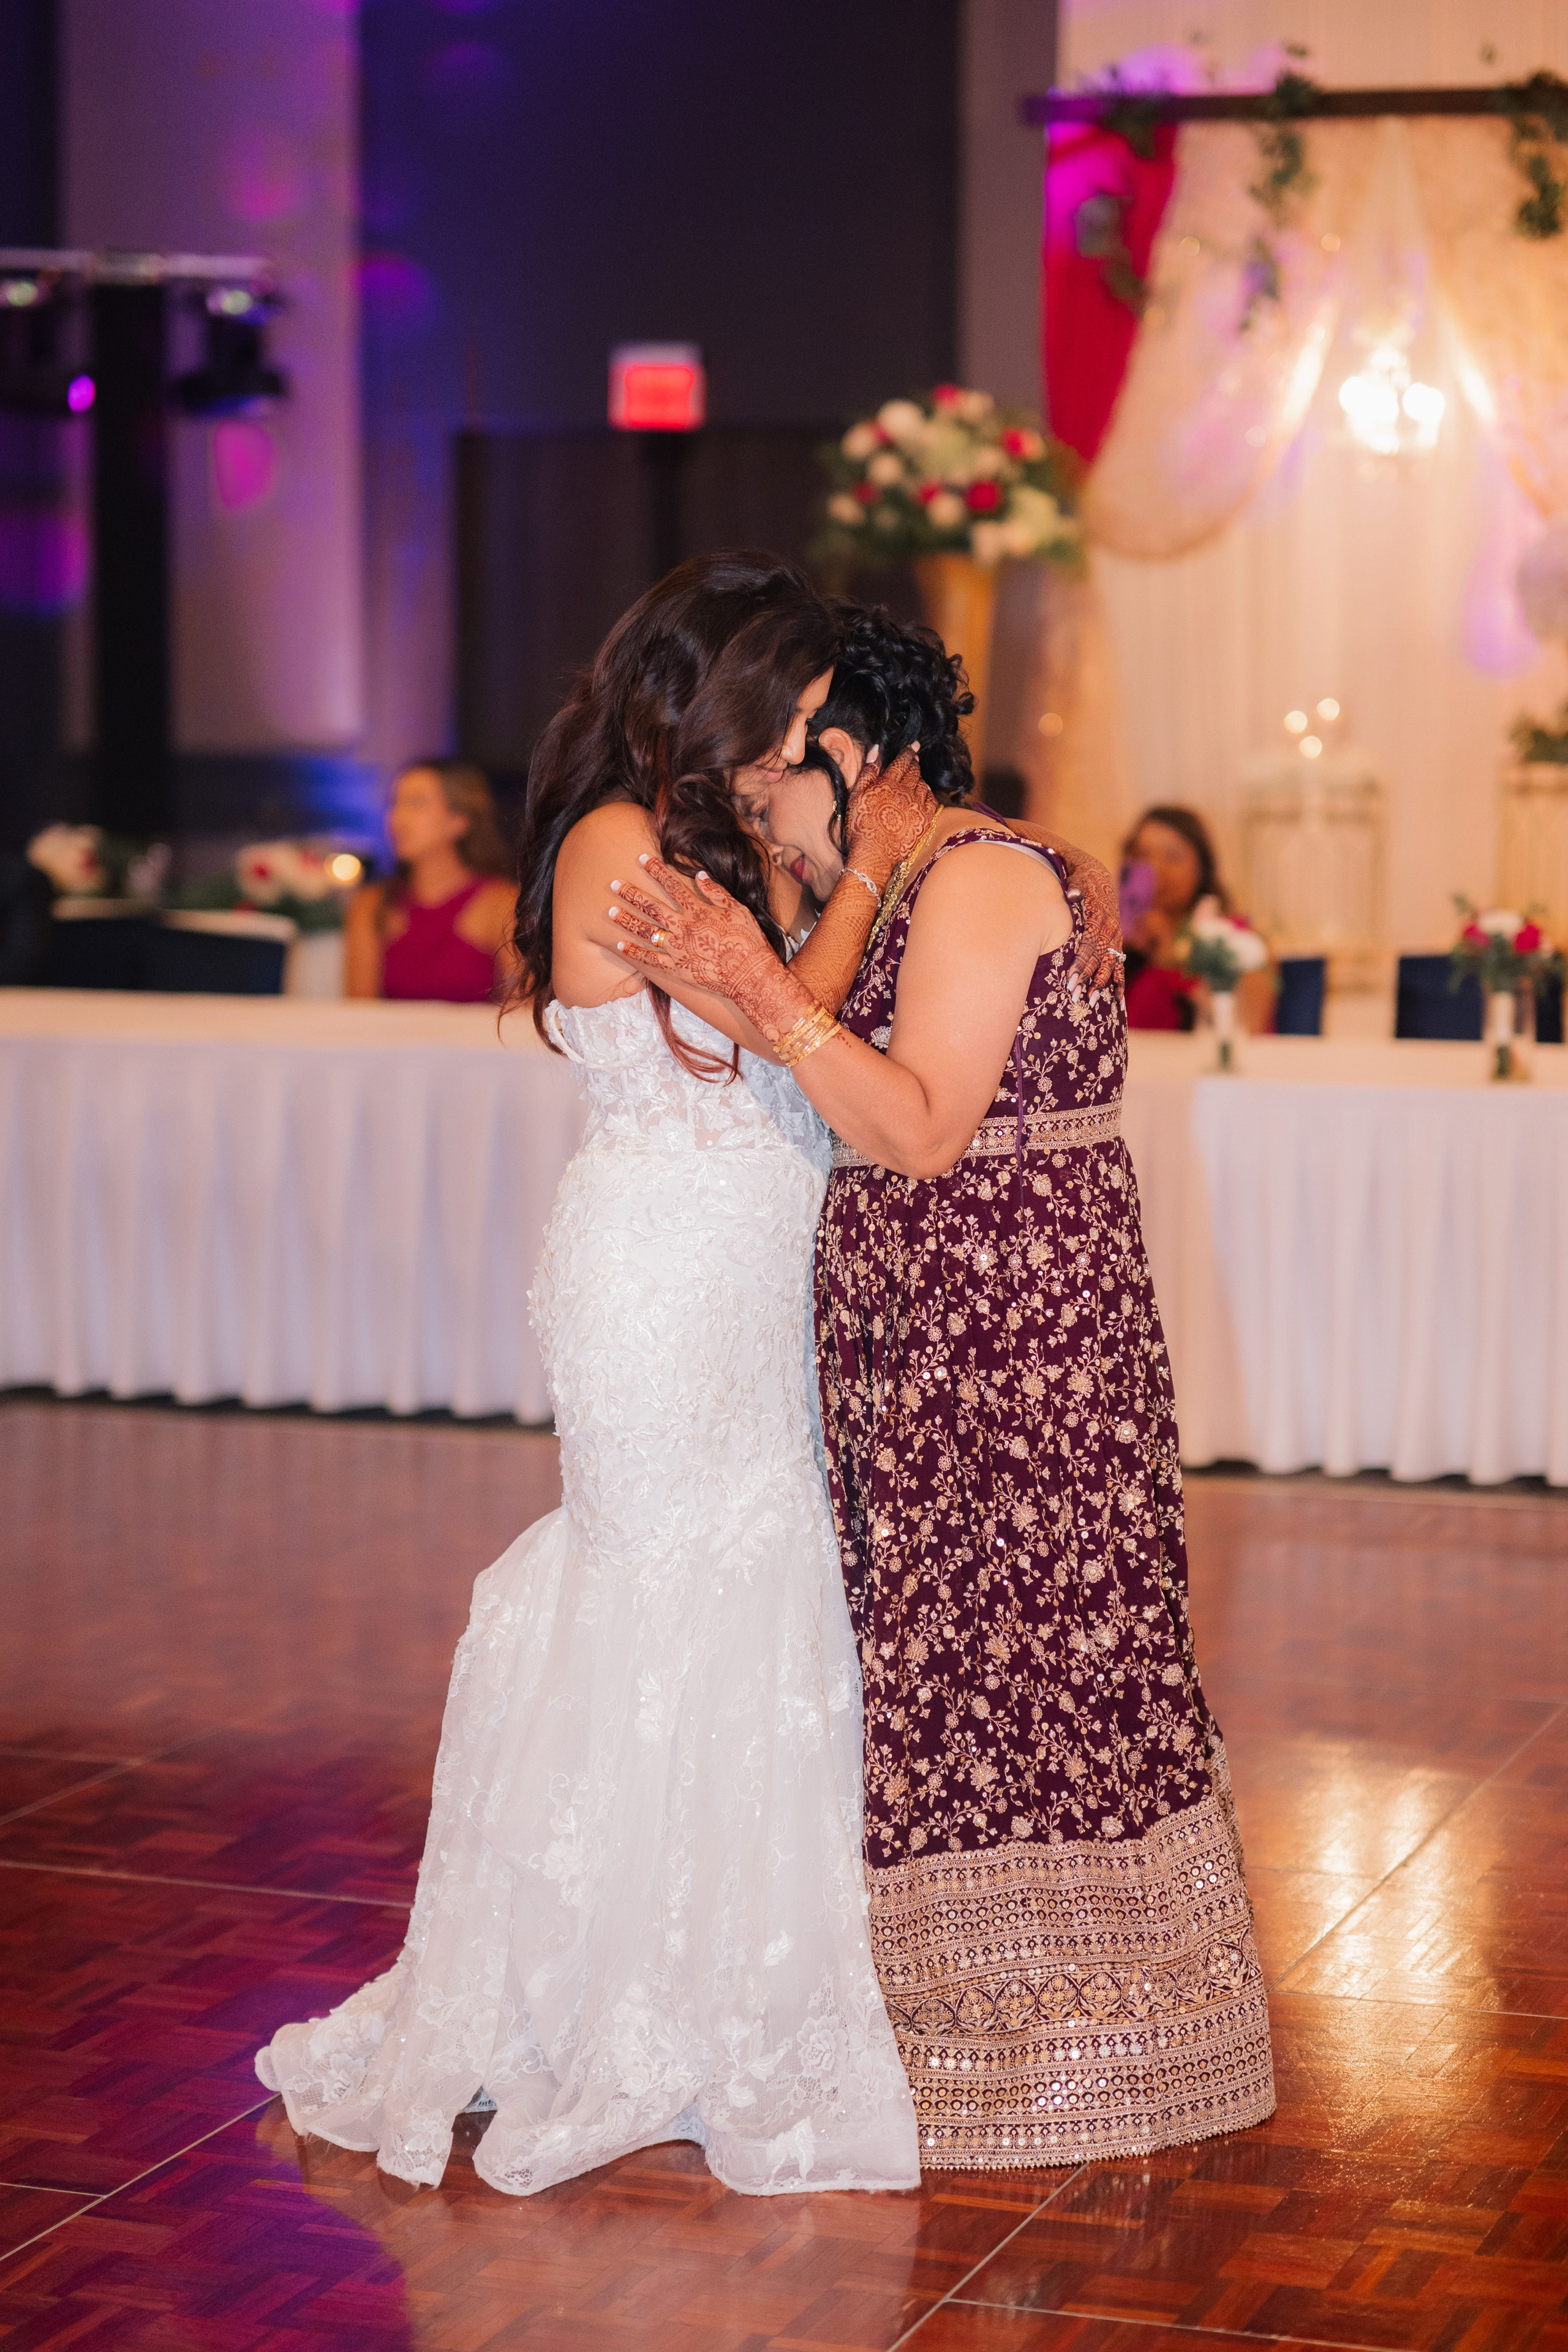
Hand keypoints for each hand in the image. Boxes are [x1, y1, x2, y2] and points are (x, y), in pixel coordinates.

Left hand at [606, 855, 805, 1042]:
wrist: (749, 975)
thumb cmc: (747, 941)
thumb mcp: (738, 910)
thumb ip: (717, 892)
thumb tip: (699, 875)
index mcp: (697, 911)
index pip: (672, 885)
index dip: (657, 870)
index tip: (642, 858)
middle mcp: (683, 927)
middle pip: (651, 907)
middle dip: (631, 894)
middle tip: (614, 884)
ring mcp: (677, 949)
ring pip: (646, 931)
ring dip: (626, 920)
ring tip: (610, 910)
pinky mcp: (676, 968)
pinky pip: (650, 960)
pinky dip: (633, 953)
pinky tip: (619, 945)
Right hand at [843, 745, 934, 887]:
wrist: (873, 853)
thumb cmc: (860, 826)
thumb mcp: (857, 795)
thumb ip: (868, 772)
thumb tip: (876, 750)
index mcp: (888, 783)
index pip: (901, 762)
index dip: (908, 752)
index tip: (914, 746)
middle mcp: (905, 792)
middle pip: (914, 772)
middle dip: (915, 762)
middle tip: (916, 756)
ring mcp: (916, 806)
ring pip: (923, 785)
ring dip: (920, 778)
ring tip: (917, 775)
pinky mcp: (923, 820)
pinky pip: (931, 801)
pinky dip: (928, 794)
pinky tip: (925, 793)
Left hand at [1059, 843, 1123, 991]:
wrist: (1099, 878)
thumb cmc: (1081, 881)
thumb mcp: (1078, 881)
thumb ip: (1075, 889)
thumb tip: (1072, 894)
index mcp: (1099, 917)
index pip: (1089, 945)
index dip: (1080, 963)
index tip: (1069, 979)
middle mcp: (1110, 930)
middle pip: (1099, 959)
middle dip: (1087, 979)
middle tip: (1075, 996)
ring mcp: (1115, 938)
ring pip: (1110, 965)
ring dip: (1101, 985)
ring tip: (1092, 1001)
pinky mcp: (1117, 944)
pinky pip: (1120, 967)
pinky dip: (1119, 984)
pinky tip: (1119, 1002)